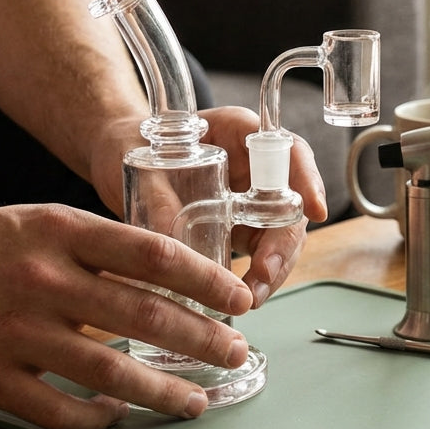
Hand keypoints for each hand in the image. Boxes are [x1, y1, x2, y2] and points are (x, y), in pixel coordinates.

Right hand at [0, 203, 254, 428]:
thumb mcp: (40, 222)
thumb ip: (97, 248)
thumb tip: (169, 279)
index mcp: (60, 230)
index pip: (154, 253)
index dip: (206, 280)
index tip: (239, 298)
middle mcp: (43, 278)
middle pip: (145, 315)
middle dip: (203, 339)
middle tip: (234, 353)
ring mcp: (16, 331)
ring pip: (112, 371)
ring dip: (164, 390)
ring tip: (197, 400)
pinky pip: (59, 409)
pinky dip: (97, 417)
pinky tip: (118, 413)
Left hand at [87, 105, 325, 306]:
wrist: (115, 152)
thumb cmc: (128, 141)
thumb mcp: (140, 162)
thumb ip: (156, 196)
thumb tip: (168, 242)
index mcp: (238, 131)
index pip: (288, 150)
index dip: (307, 179)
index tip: (314, 211)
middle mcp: (253, 164)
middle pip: (289, 203)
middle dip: (283, 243)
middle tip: (264, 275)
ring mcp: (249, 197)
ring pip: (279, 233)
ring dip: (273, 267)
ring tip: (251, 297)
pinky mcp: (238, 224)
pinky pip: (258, 252)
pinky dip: (255, 276)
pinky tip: (242, 297)